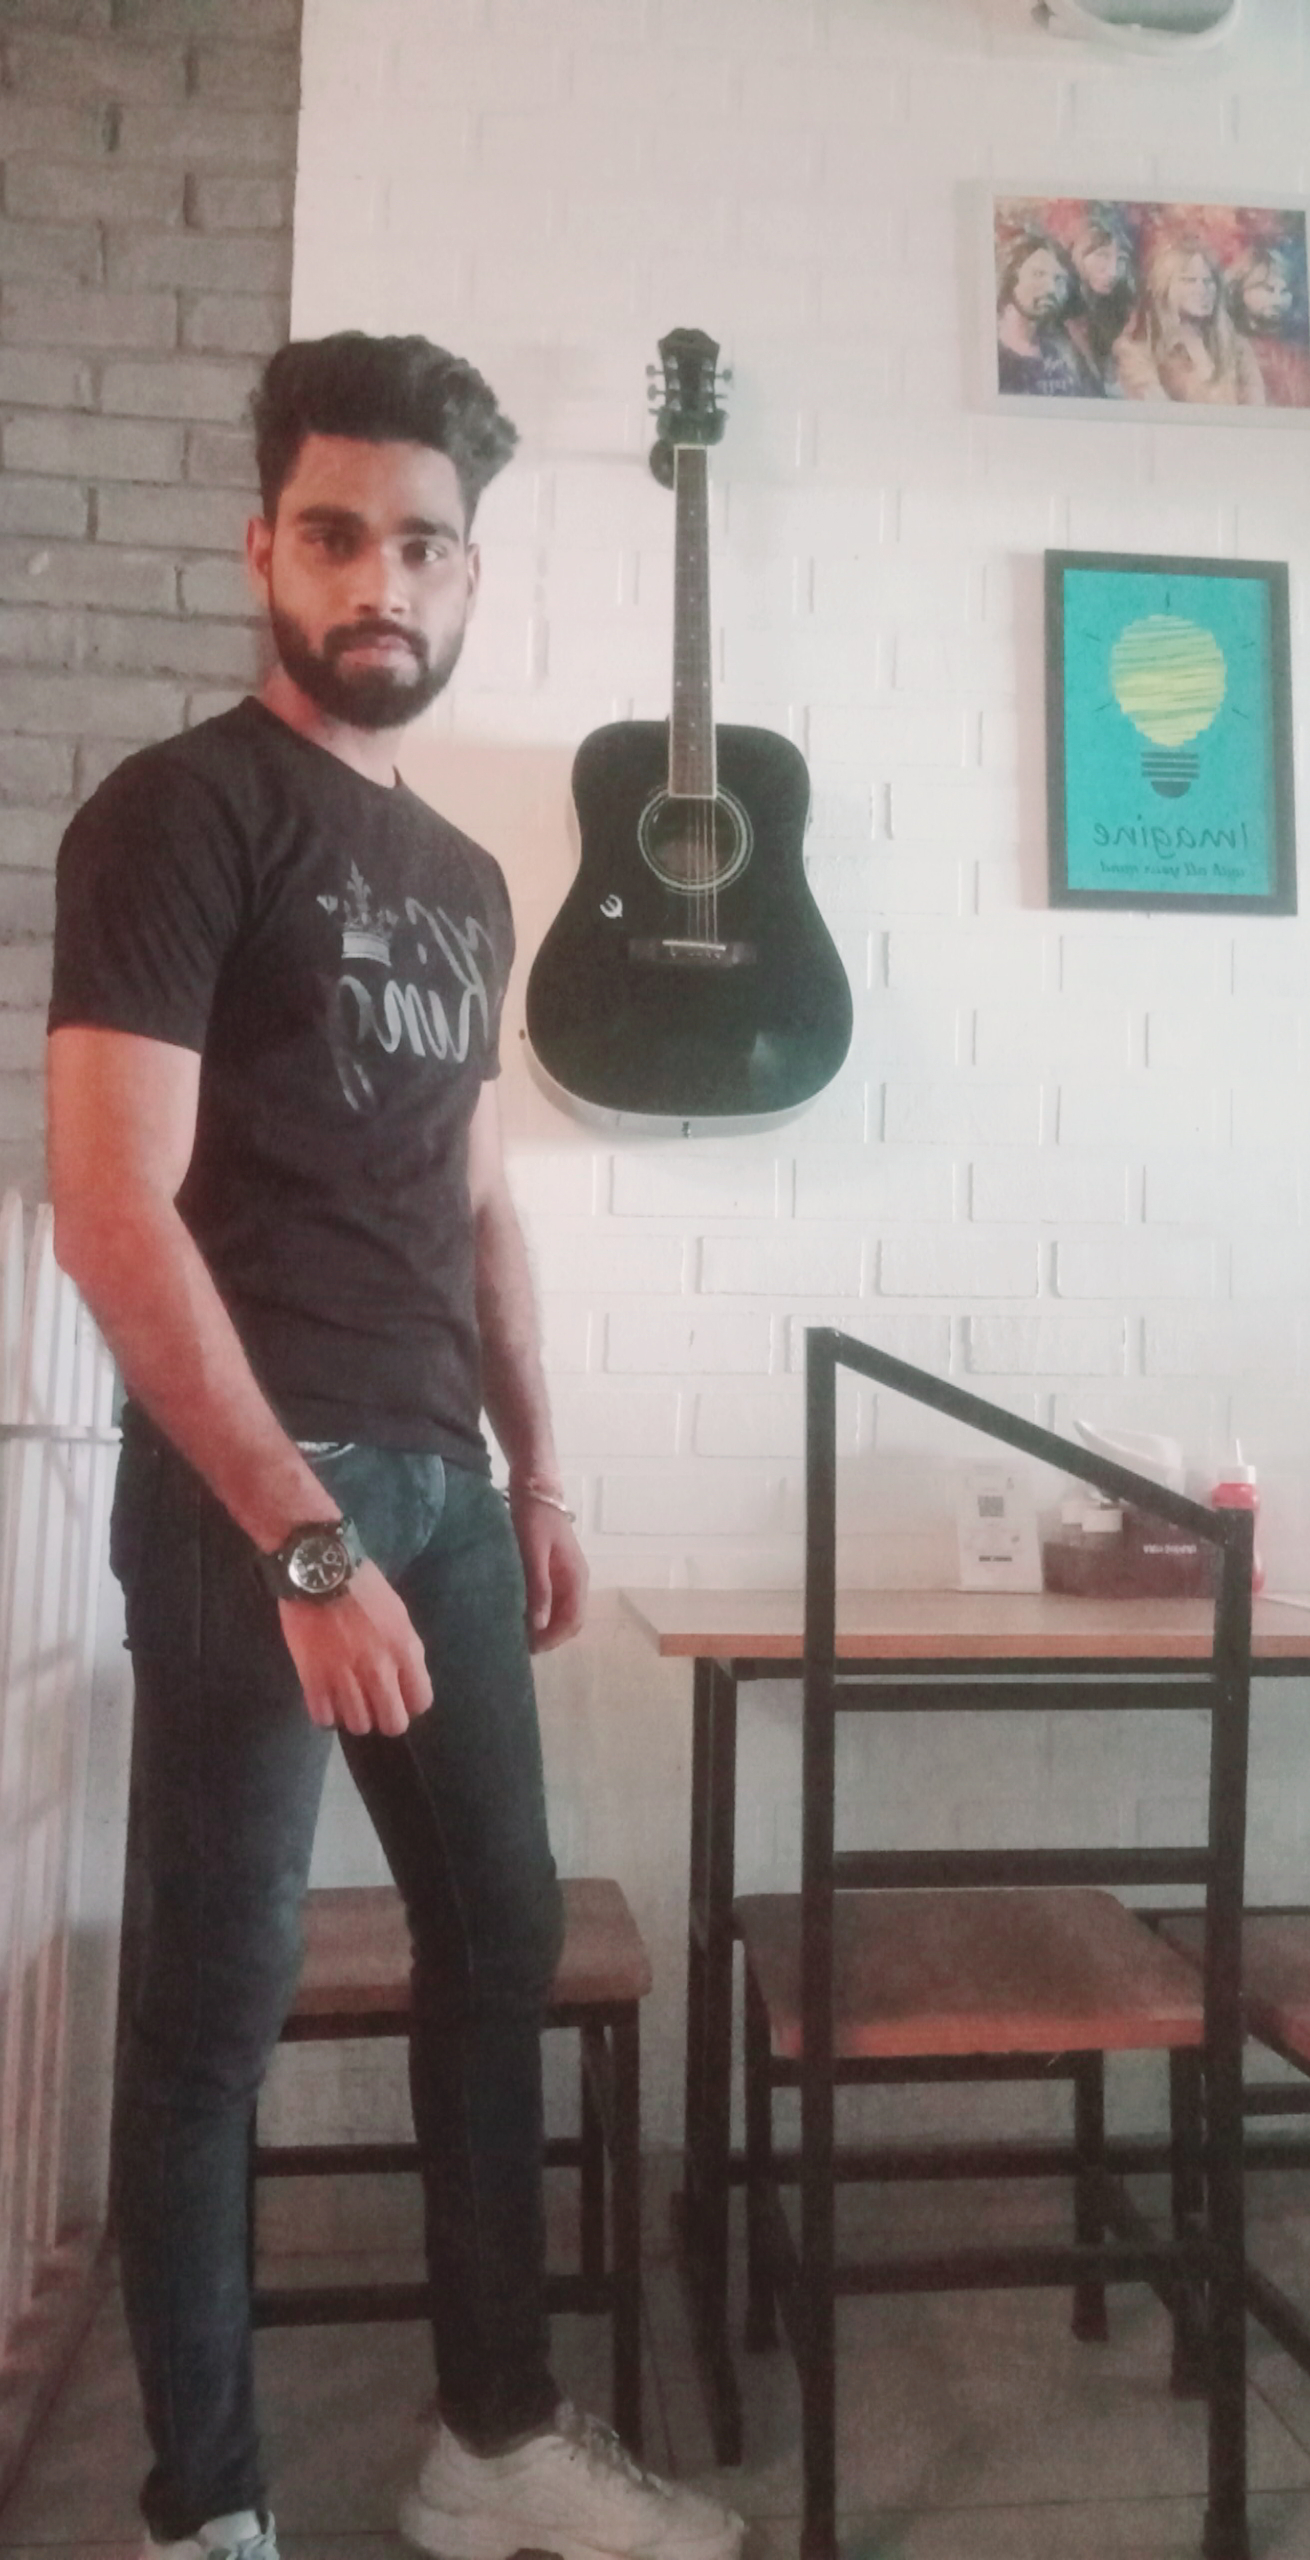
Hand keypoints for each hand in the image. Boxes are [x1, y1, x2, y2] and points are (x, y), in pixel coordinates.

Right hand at [278, 1557, 432, 1736]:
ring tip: (346, 1701)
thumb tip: (403, 1678)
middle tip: (372, 1707)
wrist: (320, 1569)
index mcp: (405, 1650)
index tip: (399, 1697)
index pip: (420, 1701)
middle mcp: (379, 1670)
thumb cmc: (362, 1585)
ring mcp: (345, 1676)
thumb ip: (404, 1649)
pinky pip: (323, 1717)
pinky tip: (324, 1700)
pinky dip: (325, 1714)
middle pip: (392, 1723)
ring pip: (358, 1725)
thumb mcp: (398, 1614)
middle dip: (384, 1719)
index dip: (410, 1704)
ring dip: (353, 1716)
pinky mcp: (313, 1677)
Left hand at [509, 1490, 588, 1651]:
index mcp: (576, 1578)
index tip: (528, 1648)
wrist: (535, 1488)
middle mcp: (576, 1580)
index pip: (573, 1621)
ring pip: (561, 1613)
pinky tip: (521, 1614)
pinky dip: (540, 1613)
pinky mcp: (555, 1571)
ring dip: (544, 1627)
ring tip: (518, 1633)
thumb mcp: (533, 1553)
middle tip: (519, 1645)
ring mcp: (567, 1576)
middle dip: (548, 1637)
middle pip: (569, 1621)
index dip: (553, 1639)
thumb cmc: (534, 1519)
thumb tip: (540, 1626)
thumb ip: (539, 1588)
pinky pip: (553, 1601)